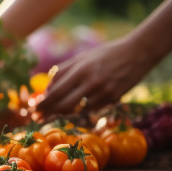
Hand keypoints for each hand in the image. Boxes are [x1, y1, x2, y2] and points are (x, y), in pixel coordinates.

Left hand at [35, 35, 157, 116]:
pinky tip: (80, 103)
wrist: (137, 53)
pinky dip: (83, 107)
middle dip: (48, 113)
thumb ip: (63, 71)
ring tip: (52, 112)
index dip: (43, 103)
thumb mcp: (82, 58)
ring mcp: (104, 92)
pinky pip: (92, 108)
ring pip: (78, 109)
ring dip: (64, 111)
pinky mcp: (114, 99)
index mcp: (81, 69)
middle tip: (37, 117)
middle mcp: (91, 82)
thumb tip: (47, 89)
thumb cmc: (105, 54)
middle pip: (64, 105)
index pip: (56, 92)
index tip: (33, 109)